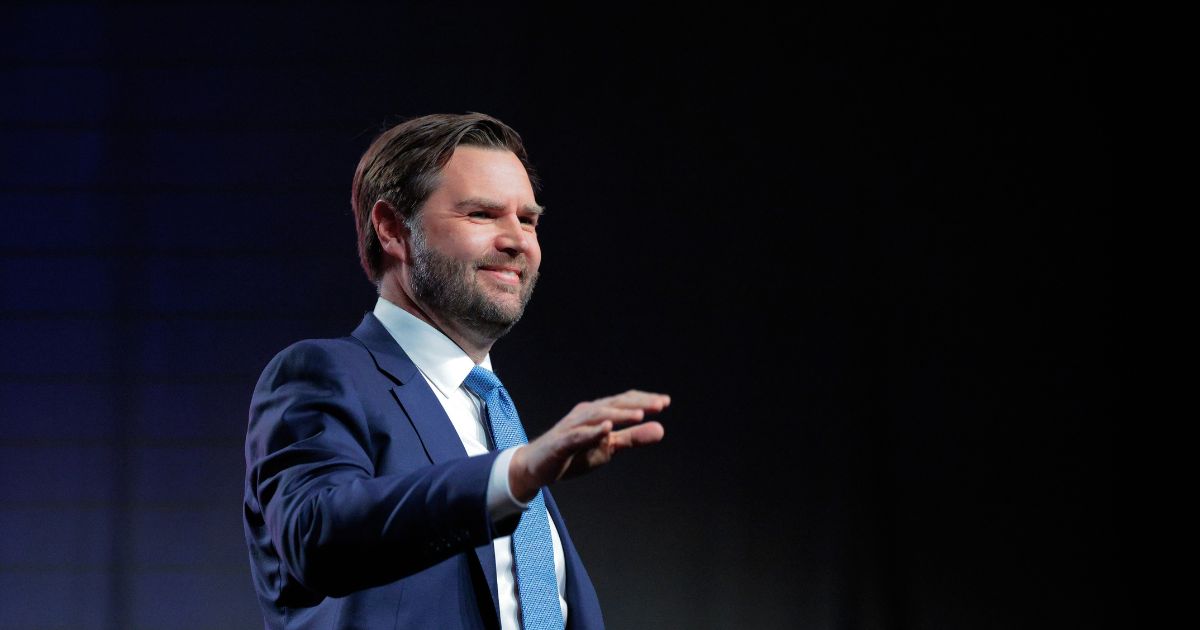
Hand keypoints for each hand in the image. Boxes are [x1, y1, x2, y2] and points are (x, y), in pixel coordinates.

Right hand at [508, 390, 669, 501]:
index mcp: (598, 413)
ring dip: (618, 414)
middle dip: (637, 403)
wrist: (536, 467)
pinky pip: (577, 435)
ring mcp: (571, 426)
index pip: (623, 401)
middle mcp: (585, 414)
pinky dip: (592, 431)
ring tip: (639, 415)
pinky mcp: (560, 442)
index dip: (644, 400)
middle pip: (613, 404)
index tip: (665, 402)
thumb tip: (661, 429)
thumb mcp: (609, 448)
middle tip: (659, 404)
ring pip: (597, 415)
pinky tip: (606, 428)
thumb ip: (633, 438)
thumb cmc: (573, 454)